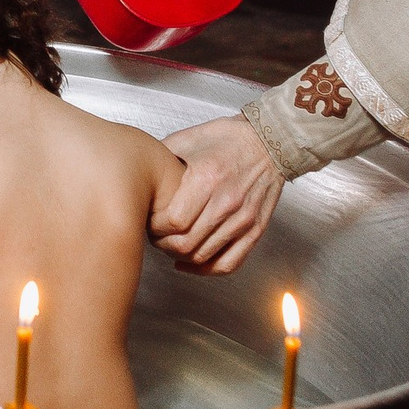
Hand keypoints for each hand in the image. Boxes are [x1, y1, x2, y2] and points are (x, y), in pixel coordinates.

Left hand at [150, 116, 283, 273]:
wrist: (269, 141)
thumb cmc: (229, 139)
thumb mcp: (189, 139)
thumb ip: (162, 158)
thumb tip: (138, 172)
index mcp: (206, 179)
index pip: (173, 221)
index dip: (154, 226)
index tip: (149, 220)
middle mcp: (226, 203)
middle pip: (185, 243)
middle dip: (162, 244)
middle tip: (155, 235)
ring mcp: (243, 219)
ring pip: (203, 256)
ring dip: (180, 256)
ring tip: (170, 244)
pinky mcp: (255, 230)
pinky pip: (229, 263)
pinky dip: (206, 270)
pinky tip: (191, 263)